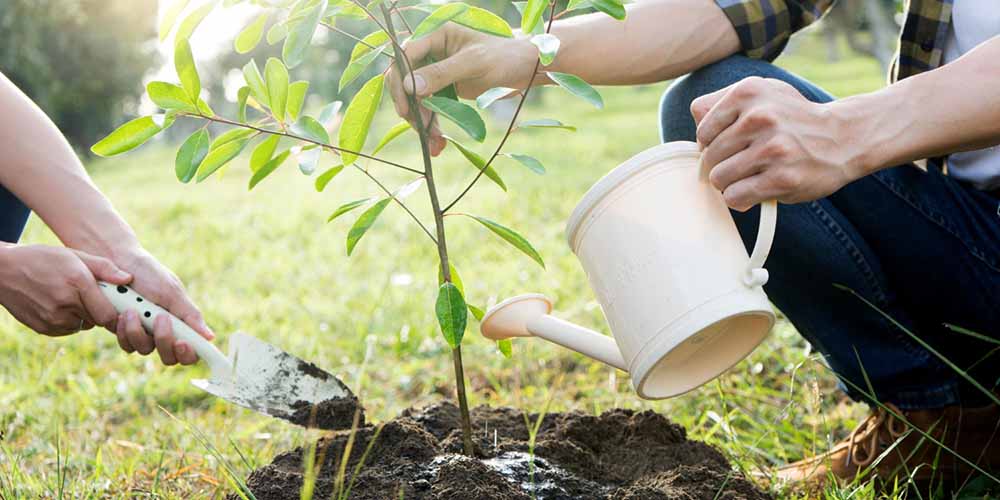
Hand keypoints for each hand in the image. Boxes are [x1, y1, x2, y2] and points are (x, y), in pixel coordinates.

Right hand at [0, 244, 129, 335]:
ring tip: (71, 297)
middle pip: (97, 320)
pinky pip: (67, 329)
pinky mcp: (43, 328)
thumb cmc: (43, 259)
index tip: (118, 306)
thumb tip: (128, 279)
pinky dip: (68, 320)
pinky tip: (58, 304)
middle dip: (100, 310)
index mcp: (77, 283)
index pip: (108, 314)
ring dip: (84, 316)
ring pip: (83, 325)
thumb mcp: (75, 255)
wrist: (3, 271)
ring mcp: (52, 319)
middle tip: (92, 296)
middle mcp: (65, 304)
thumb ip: (104, 268)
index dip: (116, 313)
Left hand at [109, 246, 211, 365]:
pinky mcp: (124, 333)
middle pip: (169, 357)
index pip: (191, 351)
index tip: (183, 342)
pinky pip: (126, 345)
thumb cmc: (149, 273)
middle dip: (164, 341)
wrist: (118, 262)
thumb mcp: (172, 292)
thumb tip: (210, 337)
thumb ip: (190, 315)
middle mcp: (164, 333)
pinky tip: (123, 313)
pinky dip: (124, 331)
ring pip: (145, 350)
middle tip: (160, 319)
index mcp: (182, 324)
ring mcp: (144, 334)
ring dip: (139, 332)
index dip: (189, 353)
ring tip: (133, 310)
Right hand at [387, 24, 537, 154]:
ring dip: (422, 122)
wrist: (526, 67)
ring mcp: (437, 70)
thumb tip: (410, 87)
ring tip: (436, 143)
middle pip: (406, 81)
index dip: (401, 84)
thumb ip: (441, 73)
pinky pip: (429, 107)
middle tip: (422, 130)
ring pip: (416, 99)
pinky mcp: (444, 88)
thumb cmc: (505, 57)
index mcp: (435, 35)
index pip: (404, 58)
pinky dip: (432, 125)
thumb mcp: (473, 63)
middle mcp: (432, 51)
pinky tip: (438, 143)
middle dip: (412, 107)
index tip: (405, 109)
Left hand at [691, 77, 859, 210]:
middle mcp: (760, 117)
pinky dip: (740, 198)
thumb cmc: (792, 118)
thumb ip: (721, 101)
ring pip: (719, 178)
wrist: (843, 138)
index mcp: (749, 92)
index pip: (702, 130)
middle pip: (708, 156)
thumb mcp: (762, 93)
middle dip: (721, 165)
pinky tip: (756, 188)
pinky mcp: (781, 178)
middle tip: (744, 162)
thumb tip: (695, 120)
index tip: (732, 144)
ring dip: (730, 183)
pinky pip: (735, 197)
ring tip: (751, 174)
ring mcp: (772, 149)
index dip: (711, 143)